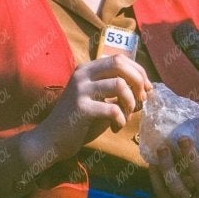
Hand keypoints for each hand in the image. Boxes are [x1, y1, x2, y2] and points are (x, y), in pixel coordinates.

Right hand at [23, 53, 151, 166]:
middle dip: (138, 81)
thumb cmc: (79, 121)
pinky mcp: (81, 108)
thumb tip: (146, 90)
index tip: (146, 88)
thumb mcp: (99, 101)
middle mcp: (83, 75)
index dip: (139, 71)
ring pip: (119, 85)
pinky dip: (120, 120)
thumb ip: (117, 92)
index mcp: (87, 69)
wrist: (51, 139)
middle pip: (120, 64)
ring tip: (125, 116)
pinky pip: (112, 109)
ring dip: (130, 103)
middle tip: (141, 100)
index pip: (119, 58)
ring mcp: (80, 90)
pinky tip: (115, 127)